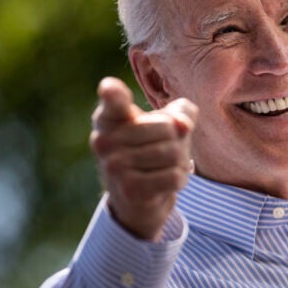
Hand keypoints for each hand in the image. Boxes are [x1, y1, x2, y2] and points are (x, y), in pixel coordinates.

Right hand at [89, 77, 197, 240]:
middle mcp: (104, 141)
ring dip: (179, 163)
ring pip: (173, 154)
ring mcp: (114, 167)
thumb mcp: (168, 124)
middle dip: (177, 142)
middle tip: (162, 153)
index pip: (112, 100)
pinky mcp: (130, 190)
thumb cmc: (152, 150)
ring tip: (163, 168)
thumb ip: (182, 113)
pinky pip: (174, 176)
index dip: (112, 92)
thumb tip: (183, 125)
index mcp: (109, 118)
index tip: (109, 88)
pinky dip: (179, 180)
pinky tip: (164, 184)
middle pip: (168, 128)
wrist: (137, 199)